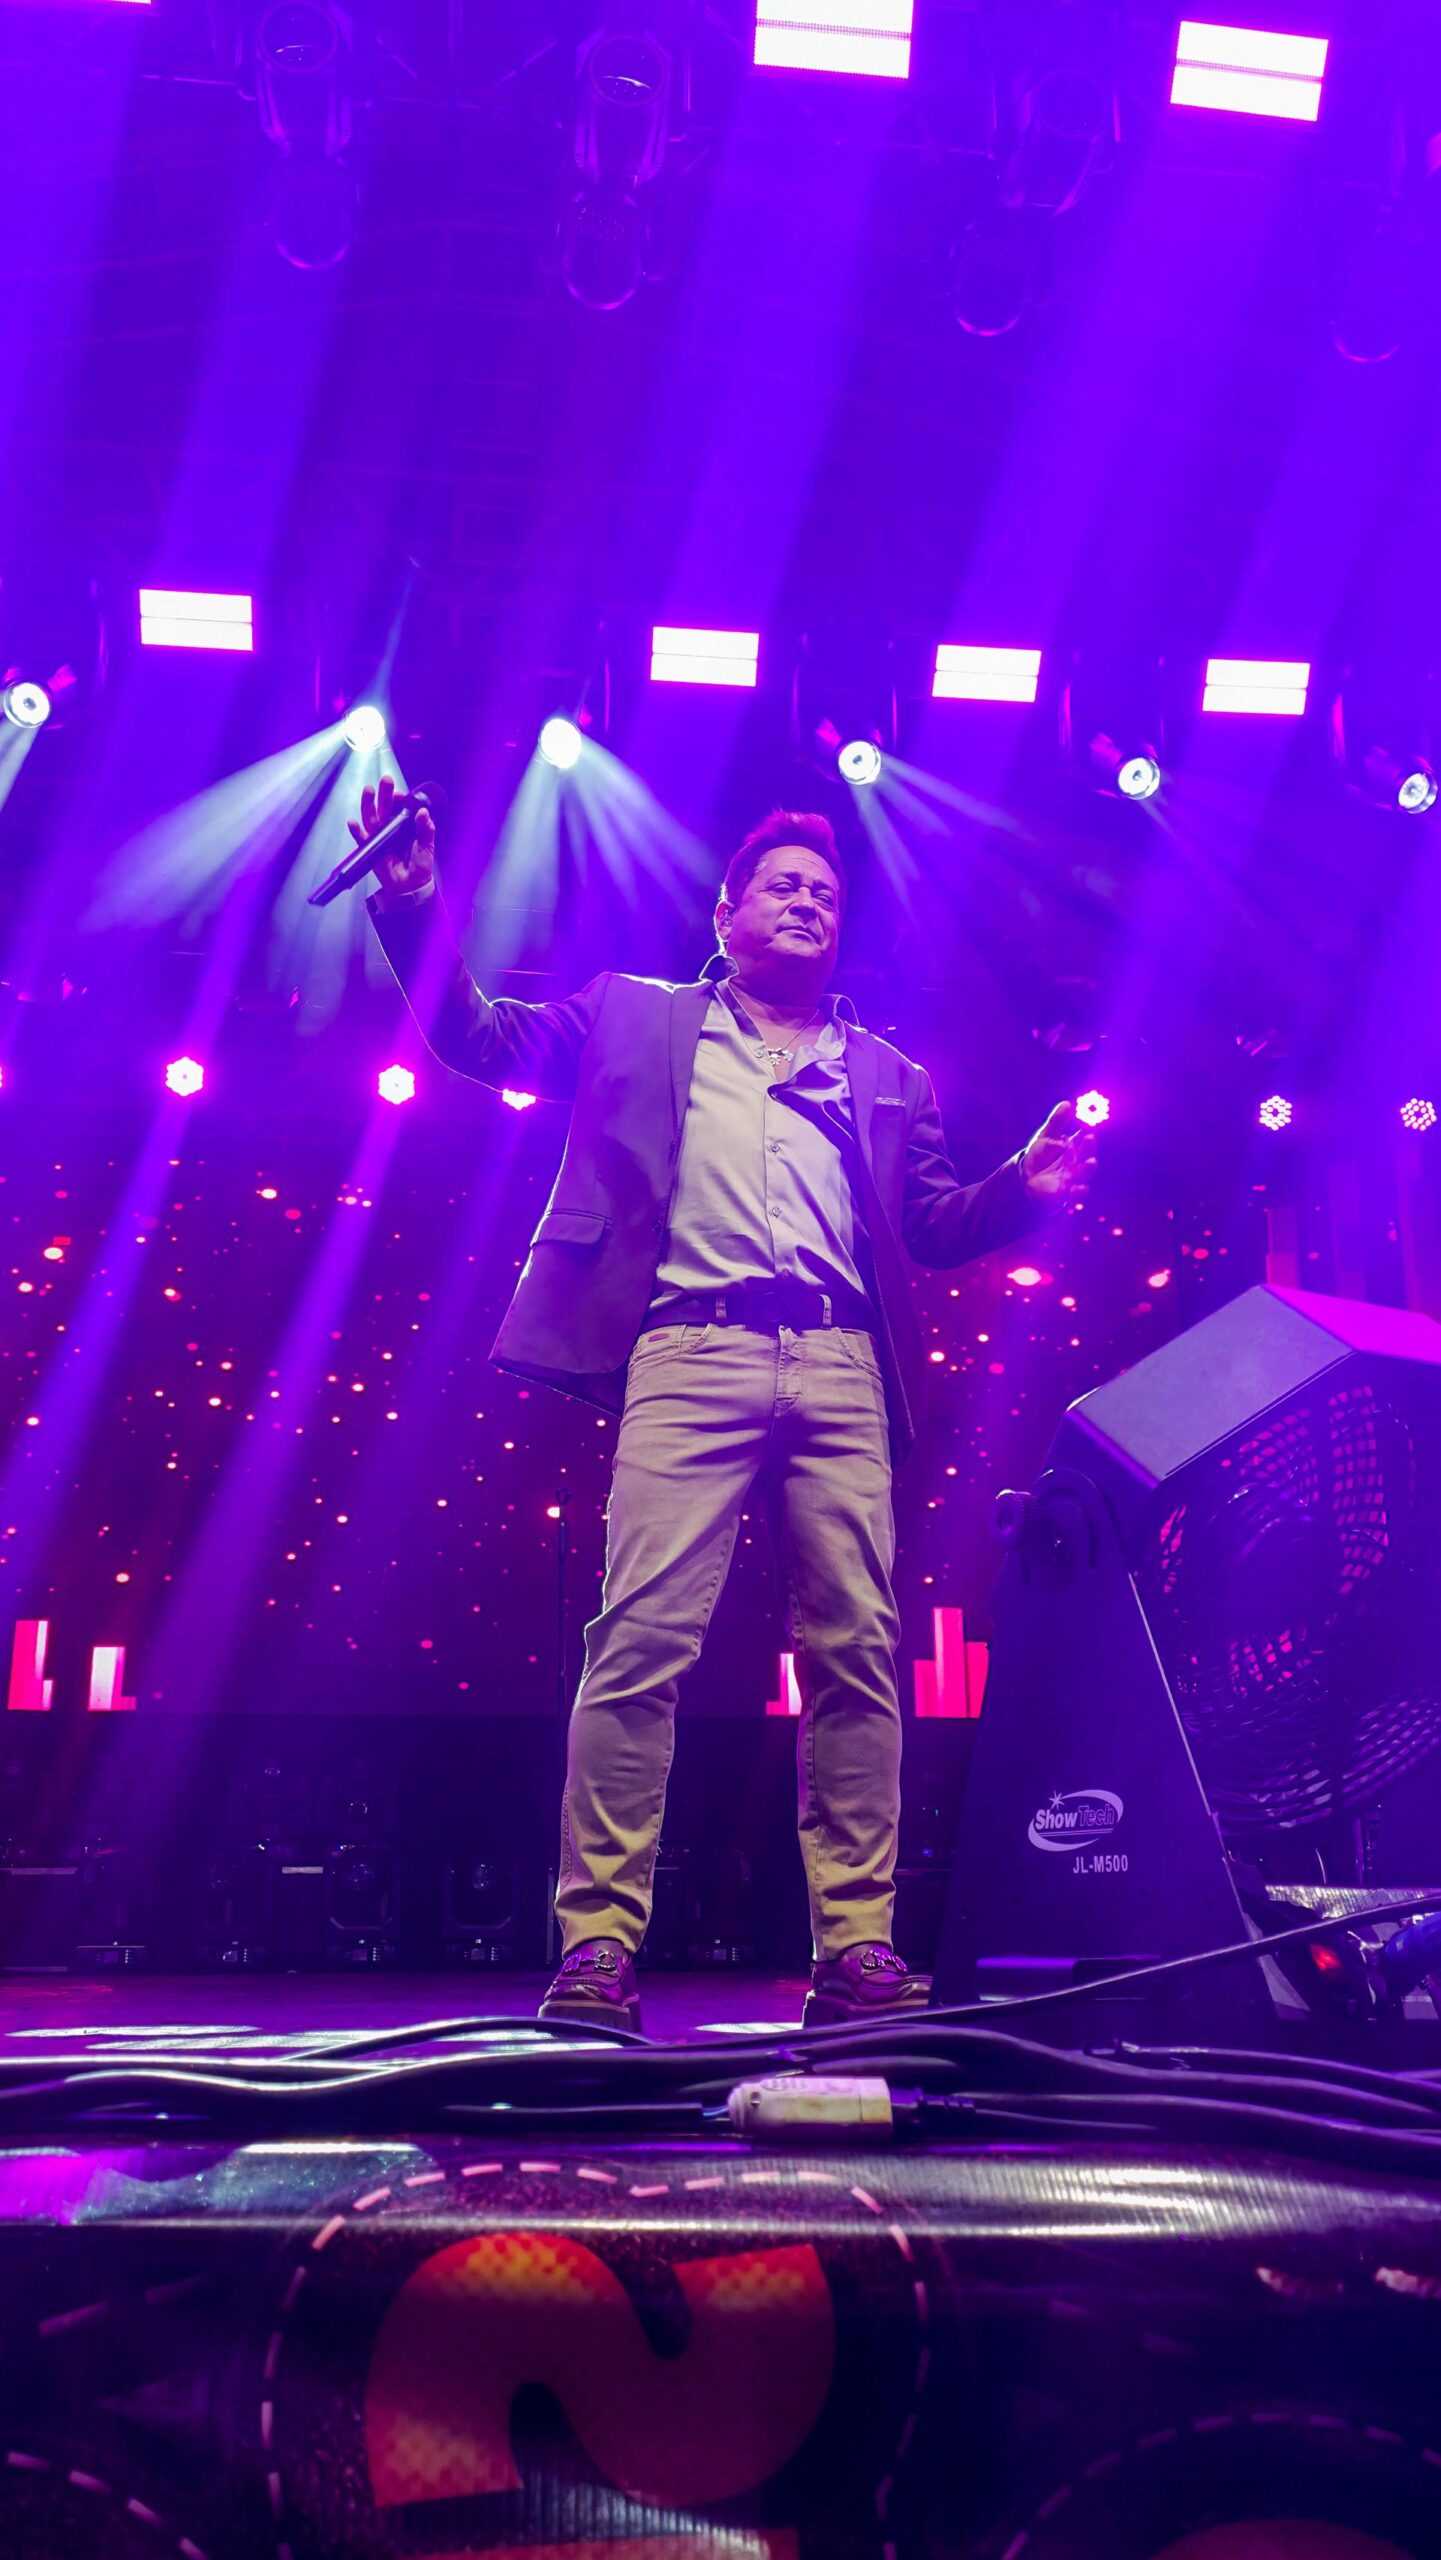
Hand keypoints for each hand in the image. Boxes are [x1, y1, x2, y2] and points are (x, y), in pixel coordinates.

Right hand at [348, 772, 436, 909]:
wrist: (411, 885)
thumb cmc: (420, 864)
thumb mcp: (427, 845)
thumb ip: (426, 828)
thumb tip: (423, 812)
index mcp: (403, 824)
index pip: (399, 807)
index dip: (398, 798)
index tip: (400, 795)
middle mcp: (389, 827)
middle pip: (384, 807)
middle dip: (384, 794)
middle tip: (386, 781)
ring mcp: (379, 836)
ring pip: (371, 817)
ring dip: (368, 804)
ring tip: (368, 791)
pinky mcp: (371, 848)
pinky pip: (361, 839)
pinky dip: (356, 831)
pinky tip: (353, 823)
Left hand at [1021, 1101, 1096, 1212]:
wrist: (1026, 1178)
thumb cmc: (1040, 1155)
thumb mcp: (1046, 1137)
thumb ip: (1057, 1122)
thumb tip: (1067, 1103)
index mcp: (1073, 1147)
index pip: (1084, 1137)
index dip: (1088, 1130)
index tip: (1090, 1123)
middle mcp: (1077, 1161)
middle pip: (1087, 1153)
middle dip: (1089, 1147)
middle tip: (1089, 1138)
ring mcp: (1073, 1177)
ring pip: (1086, 1174)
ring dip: (1089, 1168)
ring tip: (1090, 1163)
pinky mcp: (1067, 1193)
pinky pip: (1077, 1195)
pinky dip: (1079, 1192)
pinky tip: (1076, 1188)